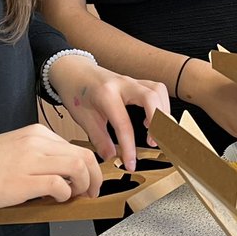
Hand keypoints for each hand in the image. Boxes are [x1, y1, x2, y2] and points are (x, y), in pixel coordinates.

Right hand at [0, 125, 103, 211]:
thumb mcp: (13, 152)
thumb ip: (38, 159)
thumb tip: (63, 179)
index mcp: (35, 133)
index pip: (74, 147)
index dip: (88, 167)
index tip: (88, 181)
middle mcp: (36, 142)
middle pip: (83, 156)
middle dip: (95, 177)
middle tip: (92, 193)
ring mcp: (30, 160)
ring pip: (77, 167)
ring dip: (84, 186)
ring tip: (77, 198)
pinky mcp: (22, 181)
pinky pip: (60, 185)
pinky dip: (65, 195)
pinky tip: (57, 200)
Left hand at [47, 54, 169, 170]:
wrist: (73, 71)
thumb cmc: (76, 92)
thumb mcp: (83, 118)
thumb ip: (99, 139)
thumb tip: (111, 157)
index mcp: (106, 94)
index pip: (123, 124)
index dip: (129, 147)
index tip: (131, 163)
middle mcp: (122, 84)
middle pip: (151, 98)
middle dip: (158, 122)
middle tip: (154, 142)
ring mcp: (132, 81)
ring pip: (158, 91)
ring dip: (163, 112)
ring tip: (156, 132)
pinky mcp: (136, 82)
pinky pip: (156, 90)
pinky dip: (160, 105)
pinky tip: (151, 120)